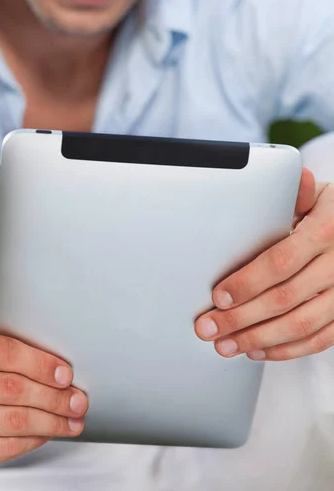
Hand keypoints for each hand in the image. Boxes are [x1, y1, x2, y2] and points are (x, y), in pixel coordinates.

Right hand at [0, 274, 87, 481]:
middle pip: (12, 388)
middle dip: (54, 396)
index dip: (39, 362)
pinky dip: (31, 441)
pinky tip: (47, 433)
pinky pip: (2, 448)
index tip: (66, 372)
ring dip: (51, 422)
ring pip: (12, 421)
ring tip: (73, 420)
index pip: (2, 352)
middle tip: (79, 399)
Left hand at [195, 168, 333, 360]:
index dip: (247, 282)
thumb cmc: (331, 213)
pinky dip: (287, 350)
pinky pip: (319, 339)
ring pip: (301, 325)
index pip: (281, 261)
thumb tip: (293, 178)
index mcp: (326, 230)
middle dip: (241, 318)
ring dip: (259, 339)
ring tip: (226, 345)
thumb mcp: (319, 196)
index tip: (218, 296)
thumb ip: (297, 195)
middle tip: (208, 328)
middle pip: (284, 299)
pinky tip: (258, 350)